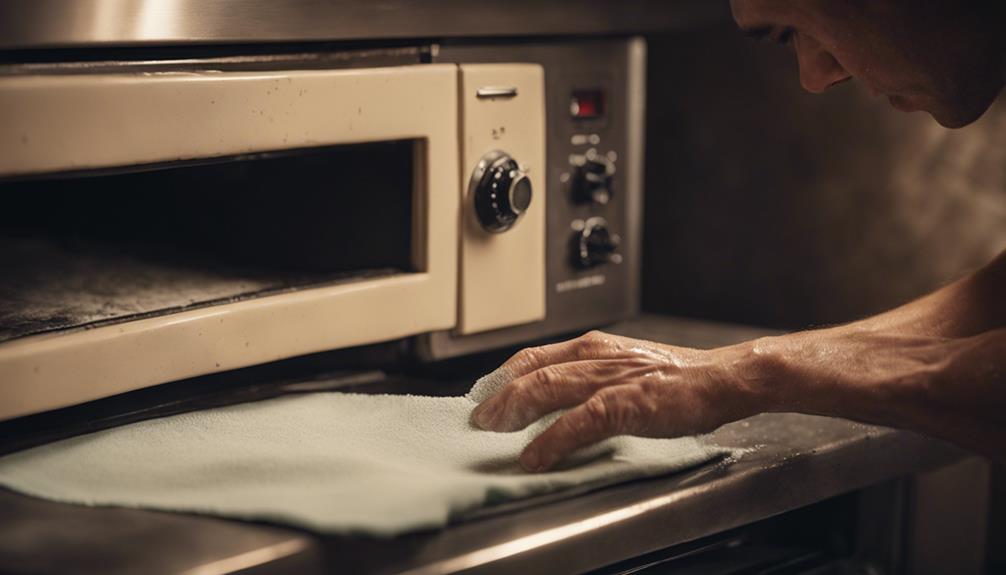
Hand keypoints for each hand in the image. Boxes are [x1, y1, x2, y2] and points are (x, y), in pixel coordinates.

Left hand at [471, 331, 765, 471]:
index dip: (502, 377)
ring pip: (546, 388)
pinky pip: (578, 421)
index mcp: (593, 346)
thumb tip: (554, 399)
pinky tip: (536, 456)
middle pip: (530, 371)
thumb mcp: (623, 366)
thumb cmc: (677, 377)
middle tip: (479, 420)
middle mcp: (595, 355)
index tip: (484, 398)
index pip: (532, 356)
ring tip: (494, 434)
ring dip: (513, 412)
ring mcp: (609, 378)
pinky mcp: (626, 403)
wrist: (720, 378)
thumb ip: (589, 376)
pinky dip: (551, 440)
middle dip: (498, 397)